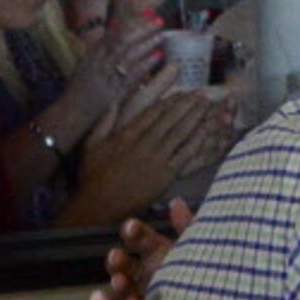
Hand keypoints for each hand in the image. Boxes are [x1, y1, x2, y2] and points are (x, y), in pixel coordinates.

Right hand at [67, 15, 166, 125]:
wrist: (73, 110)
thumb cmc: (82, 84)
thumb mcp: (88, 59)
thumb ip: (103, 42)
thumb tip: (117, 22)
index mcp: (93, 53)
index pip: (114, 33)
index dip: (132, 22)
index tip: (147, 13)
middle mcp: (100, 62)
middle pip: (123, 42)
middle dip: (141, 30)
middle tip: (158, 21)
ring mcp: (108, 77)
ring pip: (129, 56)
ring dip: (146, 44)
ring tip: (161, 35)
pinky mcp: (115, 92)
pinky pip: (133, 76)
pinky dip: (146, 64)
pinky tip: (158, 56)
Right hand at [73, 93, 235, 223]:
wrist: (99, 207)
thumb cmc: (93, 178)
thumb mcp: (91, 146)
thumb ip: (104, 123)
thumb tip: (113, 103)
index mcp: (126, 136)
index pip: (152, 113)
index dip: (170, 101)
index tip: (182, 93)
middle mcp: (143, 144)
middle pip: (170, 119)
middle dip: (187, 105)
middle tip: (202, 94)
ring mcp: (155, 160)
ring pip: (179, 133)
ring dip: (195, 118)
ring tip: (207, 106)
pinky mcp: (165, 176)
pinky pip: (184, 155)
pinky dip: (196, 141)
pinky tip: (206, 131)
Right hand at [106, 197, 192, 299]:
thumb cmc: (207, 277)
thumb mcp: (200, 248)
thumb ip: (187, 226)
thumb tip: (176, 202)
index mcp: (156, 253)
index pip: (138, 238)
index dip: (133, 232)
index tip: (131, 228)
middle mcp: (145, 275)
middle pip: (123, 265)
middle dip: (117, 260)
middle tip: (117, 257)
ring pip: (121, 293)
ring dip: (118, 286)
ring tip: (121, 281)